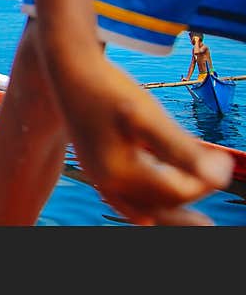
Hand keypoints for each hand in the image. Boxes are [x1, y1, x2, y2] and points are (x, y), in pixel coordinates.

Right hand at [54, 54, 232, 224]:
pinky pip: (121, 195)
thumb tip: (219, 178)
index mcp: (120, 173)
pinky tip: (147, 203)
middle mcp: (105, 180)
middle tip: (207, 224)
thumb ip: (183, 150)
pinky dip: (141, 202)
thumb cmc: (109, 90)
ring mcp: (97, 172)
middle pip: (156, 205)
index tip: (225, 162)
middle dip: (183, 211)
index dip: (205, 180)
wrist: (69, 70)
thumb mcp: (148, 118)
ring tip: (185, 218)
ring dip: (163, 210)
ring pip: (137, 204)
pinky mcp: (94, 161)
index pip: (175, 190)